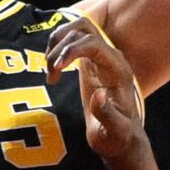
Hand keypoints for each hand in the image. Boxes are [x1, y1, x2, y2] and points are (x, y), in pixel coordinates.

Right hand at [45, 15, 145, 165]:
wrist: (120, 140)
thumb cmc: (119, 138)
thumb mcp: (115, 132)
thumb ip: (108, 115)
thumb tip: (99, 95)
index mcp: (119, 70)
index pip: (94, 43)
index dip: (71, 49)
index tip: (55, 68)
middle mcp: (111, 58)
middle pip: (82, 29)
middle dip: (60, 45)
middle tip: (50, 71)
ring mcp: (100, 58)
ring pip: (75, 31)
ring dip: (56, 45)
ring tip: (49, 72)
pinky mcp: (89, 63)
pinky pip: (71, 42)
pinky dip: (56, 51)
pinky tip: (52, 72)